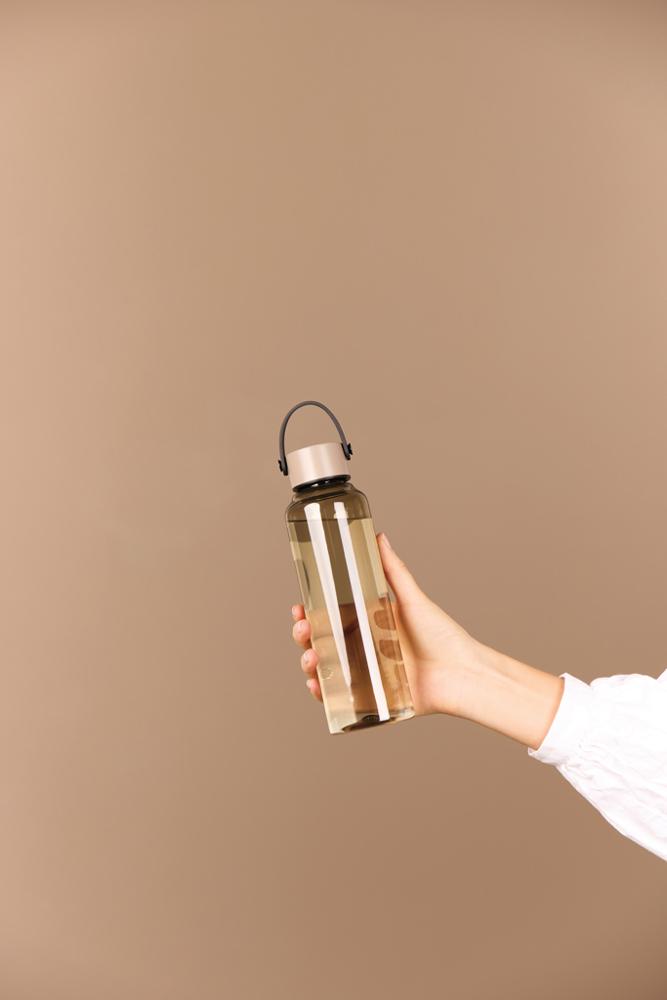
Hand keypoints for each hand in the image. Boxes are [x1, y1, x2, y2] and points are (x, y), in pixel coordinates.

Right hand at [291, 532, 484, 717]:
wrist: (462, 675)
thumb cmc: (443, 637)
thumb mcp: (413, 600)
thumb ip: (394, 571)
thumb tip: (379, 538)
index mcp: (369, 623)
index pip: (330, 617)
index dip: (310, 613)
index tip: (299, 608)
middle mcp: (364, 648)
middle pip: (322, 643)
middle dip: (304, 636)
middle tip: (303, 630)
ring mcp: (365, 674)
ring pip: (325, 669)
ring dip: (309, 663)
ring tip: (312, 658)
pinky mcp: (371, 699)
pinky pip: (339, 698)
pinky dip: (323, 693)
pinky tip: (317, 685)